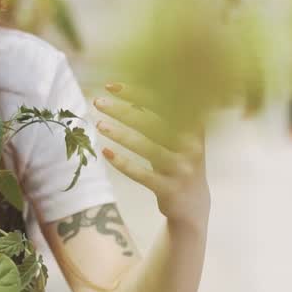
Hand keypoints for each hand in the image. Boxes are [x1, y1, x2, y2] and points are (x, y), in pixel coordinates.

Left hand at [92, 82, 209, 226]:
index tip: (110, 86)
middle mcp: (191, 147)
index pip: (165, 102)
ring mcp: (181, 169)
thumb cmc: (177, 162)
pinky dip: (122, 162)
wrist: (193, 206)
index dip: (136, 92)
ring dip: (120, 134)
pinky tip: (105, 152)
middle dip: (123, 110)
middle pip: (154, 122)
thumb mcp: (178, 139)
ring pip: (147, 147)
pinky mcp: (170, 189)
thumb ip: (163, 118)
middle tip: (97, 102)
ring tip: (99, 124)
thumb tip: (130, 93)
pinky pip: (142, 174)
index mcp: (194, 128)